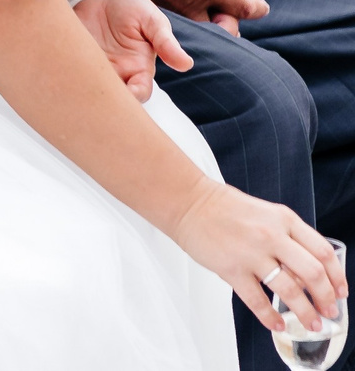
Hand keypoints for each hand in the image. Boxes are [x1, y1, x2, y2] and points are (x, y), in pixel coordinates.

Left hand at [73, 0, 191, 100]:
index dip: (133, 98)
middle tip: (95, 92)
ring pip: (88, 87)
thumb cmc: (133, 10)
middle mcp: (116, 72)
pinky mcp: (73, 57)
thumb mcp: (152, 21)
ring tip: (76, 79)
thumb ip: (165, 42)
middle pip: (112, 97)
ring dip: (82, 87)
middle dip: (104, 100)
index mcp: (138, 69)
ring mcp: (93, 66)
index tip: (126, 95)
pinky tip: (60, 68)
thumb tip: (186, 64)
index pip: (139, 93)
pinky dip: (65, 73)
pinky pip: (68, 71)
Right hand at [149, 0, 267, 34]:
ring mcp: (177, 12)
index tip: (260, 7)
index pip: (246, 8)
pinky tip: (186, 17)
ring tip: (212, 19)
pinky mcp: (159, 13)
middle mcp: (196, 7)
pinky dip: (188, 24)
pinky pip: (179, 27)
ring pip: (203, 29)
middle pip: (225, 29)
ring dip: (211, 25)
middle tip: (229, 18)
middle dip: (231, 26)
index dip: (257, 8)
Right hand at [171, 181, 346, 336]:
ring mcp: (251, 253)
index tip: (340, 291)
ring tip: (312, 324)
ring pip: (289, 290)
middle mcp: (271, 236)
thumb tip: (307, 270)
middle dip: (326, 298)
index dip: (337, 276)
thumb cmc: (224, 207)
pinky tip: (277, 324)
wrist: (187, 202)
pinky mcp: (230, 269)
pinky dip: (270, 317)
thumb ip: (288, 236)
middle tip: (329, 311)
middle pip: (313, 273)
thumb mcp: (266, 213)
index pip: (323, 251)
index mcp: (284, 219)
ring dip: (305, 313)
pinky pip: (257, 300)